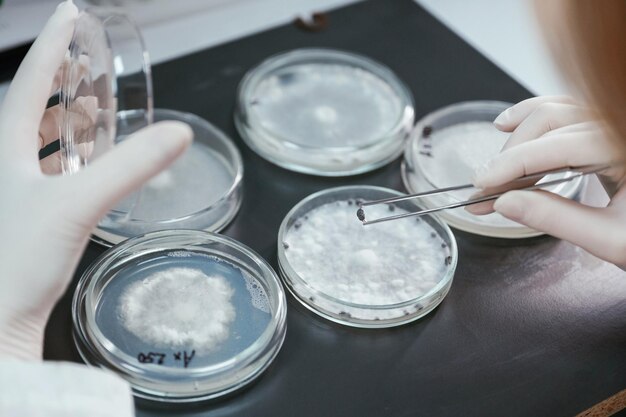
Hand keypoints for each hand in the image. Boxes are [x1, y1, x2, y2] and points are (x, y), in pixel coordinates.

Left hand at [0, 1, 192, 359]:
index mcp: (7, 148)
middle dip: (62, 80)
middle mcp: (8, 165)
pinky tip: (91, 167)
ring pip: (41, 142)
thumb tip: (178, 134)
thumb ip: (130, 167)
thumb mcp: (77, 205)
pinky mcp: (30, 219)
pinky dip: (75, 160)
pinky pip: (52, 173)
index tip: (70, 14)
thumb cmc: (16, 262)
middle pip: (34, 107)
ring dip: (68, 121)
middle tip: (87, 62)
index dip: (53, 44)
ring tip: (94, 108)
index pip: (32, 80)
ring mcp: (16, 193)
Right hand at [466, 96, 625, 267]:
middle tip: (486, 189)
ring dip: (519, 134)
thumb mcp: (611, 240)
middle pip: (554, 122)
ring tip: (494, 162)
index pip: (560, 146)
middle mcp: (621, 126)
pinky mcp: (609, 129)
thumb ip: (556, 219)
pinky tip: (511, 123)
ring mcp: (615, 123)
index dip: (514, 163)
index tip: (482, 183)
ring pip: (558, 110)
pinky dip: (537, 118)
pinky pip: (568, 112)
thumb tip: (505, 203)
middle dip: (513, 154)